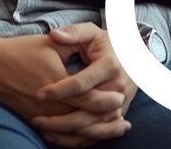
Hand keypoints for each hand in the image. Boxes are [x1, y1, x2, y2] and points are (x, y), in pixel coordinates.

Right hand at [0, 33, 128, 145]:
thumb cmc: (21, 50)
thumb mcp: (51, 42)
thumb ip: (74, 42)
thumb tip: (98, 49)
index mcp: (57, 81)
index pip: (88, 98)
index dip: (107, 100)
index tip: (121, 97)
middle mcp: (49, 103)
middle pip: (85, 119)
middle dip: (107, 120)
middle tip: (123, 117)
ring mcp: (41, 114)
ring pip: (74, 132)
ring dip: (96, 132)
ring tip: (114, 129)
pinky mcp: (35, 120)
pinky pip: (60, 136)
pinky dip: (78, 138)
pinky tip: (90, 135)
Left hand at [33, 23, 137, 145]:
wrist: (135, 55)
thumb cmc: (108, 43)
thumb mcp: (92, 32)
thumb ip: (73, 32)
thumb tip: (54, 35)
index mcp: (109, 66)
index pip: (82, 83)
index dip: (60, 90)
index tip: (39, 94)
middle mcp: (117, 89)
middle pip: (87, 112)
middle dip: (60, 119)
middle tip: (35, 120)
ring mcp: (120, 105)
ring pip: (93, 127)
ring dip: (67, 133)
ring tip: (43, 131)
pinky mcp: (118, 115)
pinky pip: (99, 133)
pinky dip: (79, 139)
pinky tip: (59, 138)